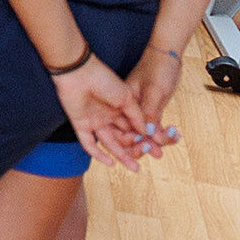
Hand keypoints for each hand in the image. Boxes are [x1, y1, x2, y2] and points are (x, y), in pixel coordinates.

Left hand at [53, 53, 157, 169]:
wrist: (79, 71)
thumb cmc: (104, 79)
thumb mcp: (126, 97)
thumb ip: (136, 115)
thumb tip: (147, 132)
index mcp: (119, 108)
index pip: (134, 127)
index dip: (146, 138)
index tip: (160, 148)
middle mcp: (108, 116)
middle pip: (124, 137)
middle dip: (138, 149)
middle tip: (152, 160)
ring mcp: (94, 121)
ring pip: (109, 143)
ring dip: (122, 156)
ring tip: (135, 167)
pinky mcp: (80, 125)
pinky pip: (89, 144)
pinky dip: (98, 154)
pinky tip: (111, 163)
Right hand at [126, 43, 187, 142]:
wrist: (167, 55)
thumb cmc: (157, 67)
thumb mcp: (154, 90)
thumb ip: (150, 112)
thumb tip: (149, 134)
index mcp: (122, 103)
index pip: (122, 129)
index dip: (131, 143)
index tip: (145, 149)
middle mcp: (128, 109)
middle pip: (131, 135)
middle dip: (144, 146)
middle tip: (158, 152)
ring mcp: (140, 110)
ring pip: (146, 133)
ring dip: (158, 140)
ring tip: (172, 139)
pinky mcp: (151, 109)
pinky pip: (156, 127)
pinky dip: (164, 133)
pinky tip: (174, 135)